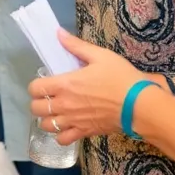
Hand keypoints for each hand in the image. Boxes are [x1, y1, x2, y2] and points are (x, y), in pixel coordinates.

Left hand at [28, 30, 153, 145]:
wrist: (140, 105)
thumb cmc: (120, 78)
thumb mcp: (100, 56)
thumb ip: (76, 46)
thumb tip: (58, 33)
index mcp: (65, 84)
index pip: (35, 88)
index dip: (36, 86)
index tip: (45, 82)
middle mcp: (64, 105)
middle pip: (36, 109)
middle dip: (38, 102)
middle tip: (49, 97)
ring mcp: (73, 121)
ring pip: (46, 126)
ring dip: (47, 119)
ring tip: (55, 112)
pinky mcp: (84, 133)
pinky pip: (63, 140)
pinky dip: (60, 135)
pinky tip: (67, 126)